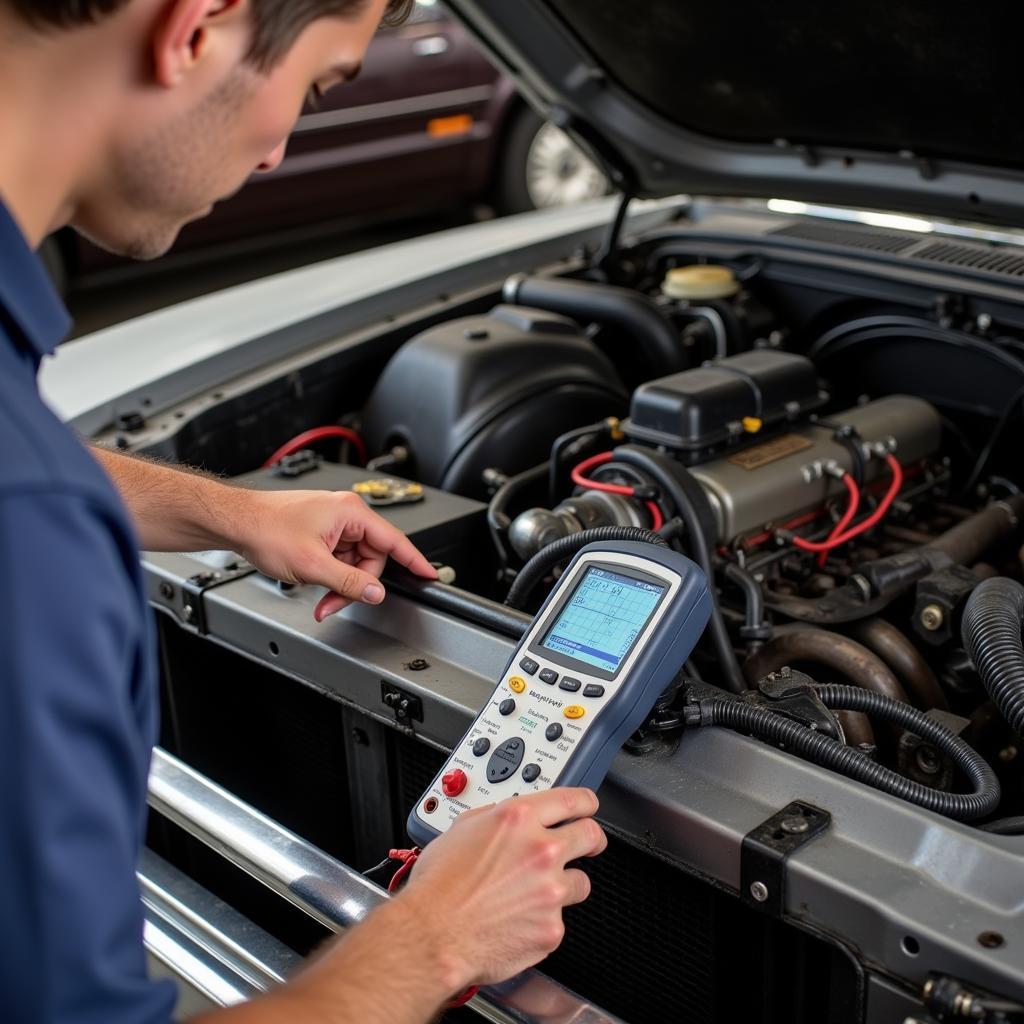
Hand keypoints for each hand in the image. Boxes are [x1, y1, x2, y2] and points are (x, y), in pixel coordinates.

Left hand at [237, 489, 436, 619]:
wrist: (237, 523)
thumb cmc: (267, 529)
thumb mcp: (313, 564)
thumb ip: (349, 582)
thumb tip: (376, 592)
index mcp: (351, 512)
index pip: (395, 541)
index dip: (415, 561)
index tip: (430, 575)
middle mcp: (346, 514)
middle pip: (371, 559)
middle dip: (354, 584)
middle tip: (334, 601)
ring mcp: (334, 523)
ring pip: (353, 563)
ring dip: (338, 583)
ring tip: (317, 592)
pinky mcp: (322, 532)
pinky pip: (338, 559)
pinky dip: (328, 575)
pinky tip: (312, 580)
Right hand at [397, 788, 605, 989]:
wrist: (432, 934)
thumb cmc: (438, 886)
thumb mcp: (461, 829)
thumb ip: (494, 817)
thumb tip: (506, 817)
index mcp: (518, 819)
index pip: (572, 800)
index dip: (585, 802)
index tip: (588, 808)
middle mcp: (541, 850)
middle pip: (591, 835)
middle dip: (591, 839)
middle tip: (588, 844)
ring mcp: (550, 890)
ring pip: (580, 882)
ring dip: (564, 884)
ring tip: (536, 893)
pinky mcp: (552, 927)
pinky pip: (558, 920)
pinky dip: (543, 921)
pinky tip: (518, 921)